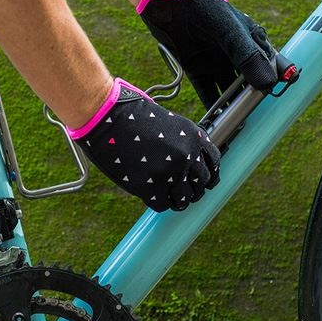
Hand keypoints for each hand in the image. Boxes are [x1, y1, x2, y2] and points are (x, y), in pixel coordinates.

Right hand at [68, 78, 219, 211]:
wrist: (108, 118)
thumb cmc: (133, 115)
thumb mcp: (170, 122)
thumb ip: (185, 141)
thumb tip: (192, 162)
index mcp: (195, 138)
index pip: (213, 163)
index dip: (207, 173)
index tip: (201, 180)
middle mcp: (187, 157)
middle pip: (201, 184)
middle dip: (194, 189)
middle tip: (184, 191)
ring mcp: (170, 173)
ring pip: (184, 199)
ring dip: (177, 199)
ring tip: (169, 197)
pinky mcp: (150, 187)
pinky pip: (163, 204)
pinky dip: (159, 202)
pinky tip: (152, 194)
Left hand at [140, 0, 290, 108]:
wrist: (167, 2)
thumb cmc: (203, 7)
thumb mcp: (229, 31)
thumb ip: (247, 56)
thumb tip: (267, 84)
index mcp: (252, 40)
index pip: (271, 66)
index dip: (275, 83)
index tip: (275, 102)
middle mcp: (236, 54)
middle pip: (250, 83)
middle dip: (252, 101)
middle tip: (254, 120)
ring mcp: (216, 62)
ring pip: (229, 91)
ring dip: (232, 107)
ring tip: (236, 126)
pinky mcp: (197, 69)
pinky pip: (207, 92)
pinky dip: (211, 107)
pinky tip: (214, 122)